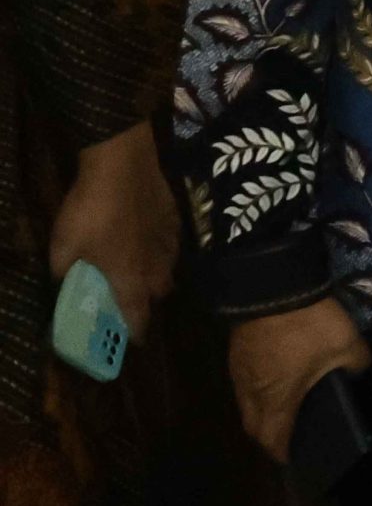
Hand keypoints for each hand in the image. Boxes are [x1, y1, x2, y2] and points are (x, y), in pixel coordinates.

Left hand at [49, 121, 177, 341]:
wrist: (124, 163)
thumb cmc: (91, 211)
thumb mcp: (62, 247)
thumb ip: (64, 272)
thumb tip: (63, 282)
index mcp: (129, 280)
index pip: (138, 317)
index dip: (135, 333)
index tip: (132, 342)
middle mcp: (156, 266)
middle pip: (160, 292)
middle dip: (147, 299)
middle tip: (128, 294)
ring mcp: (169, 240)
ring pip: (169, 267)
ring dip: (156, 272)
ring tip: (138, 265)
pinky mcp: (175, 217)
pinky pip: (171, 242)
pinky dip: (160, 247)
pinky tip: (147, 235)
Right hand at [229, 297, 369, 462]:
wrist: (273, 285)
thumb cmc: (308, 326)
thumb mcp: (347, 345)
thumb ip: (356, 365)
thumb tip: (356, 373)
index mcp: (276, 400)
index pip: (272, 440)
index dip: (283, 452)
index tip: (295, 457)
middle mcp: (251, 393)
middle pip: (254, 427)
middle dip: (270, 436)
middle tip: (291, 433)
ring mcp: (239, 373)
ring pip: (247, 405)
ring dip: (263, 412)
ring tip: (286, 408)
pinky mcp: (236, 354)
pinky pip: (245, 385)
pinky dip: (259, 391)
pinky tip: (277, 380)